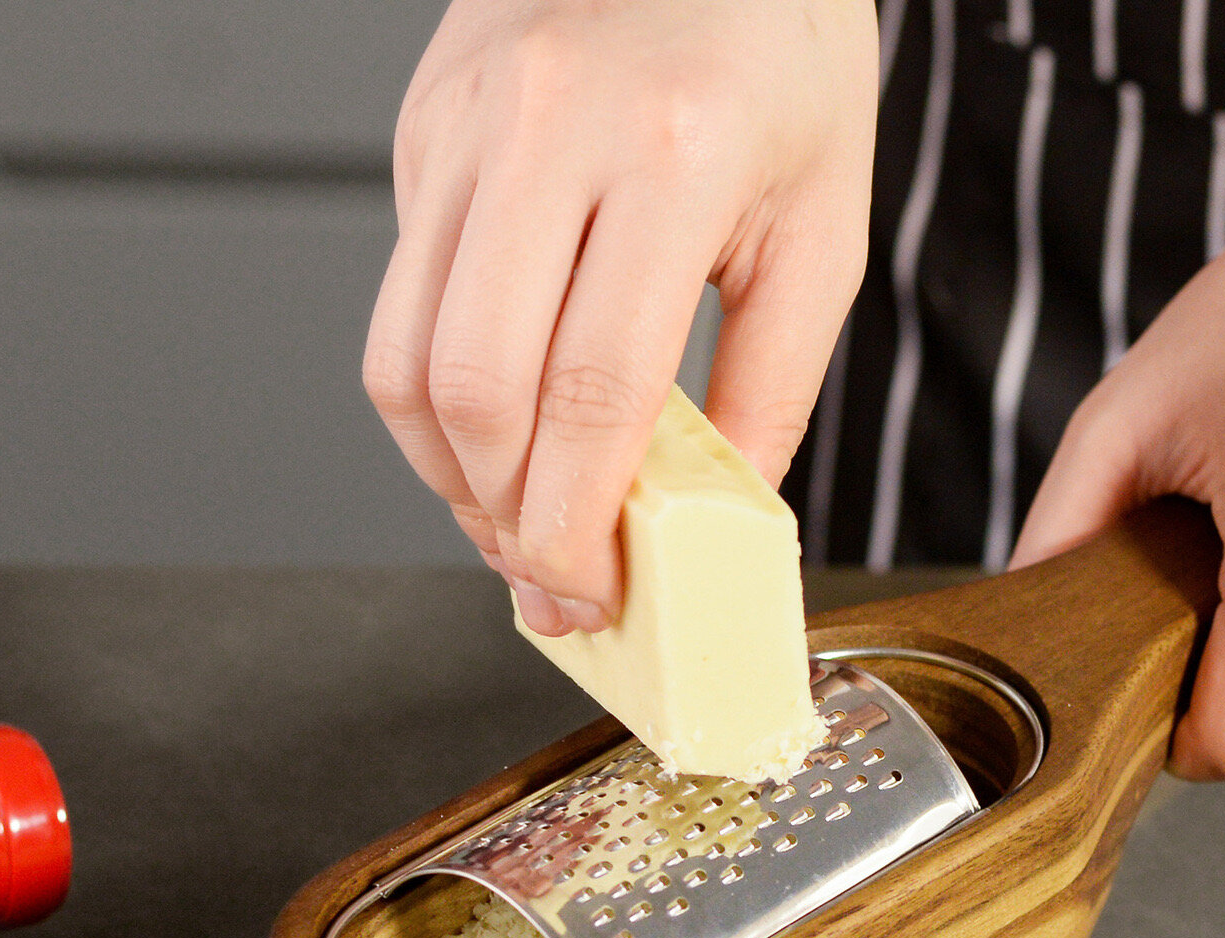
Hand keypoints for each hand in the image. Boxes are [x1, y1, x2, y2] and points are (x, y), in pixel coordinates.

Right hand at [363, 0, 878, 636]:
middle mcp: (549, 128)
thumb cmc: (778, 54)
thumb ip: (772, 386)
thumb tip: (715, 525)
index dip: (574, 524)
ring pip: (404, 361)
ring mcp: (467, 126)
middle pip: (474, 390)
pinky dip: (437, 399)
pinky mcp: (422, 134)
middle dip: (503, 520)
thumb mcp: (823, 224)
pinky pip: (401, 304)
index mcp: (676, 152)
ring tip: (512, 515)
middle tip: (548, 574)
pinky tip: (497, 421)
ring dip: (449, 476)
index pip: (591, 391)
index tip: (586, 595)